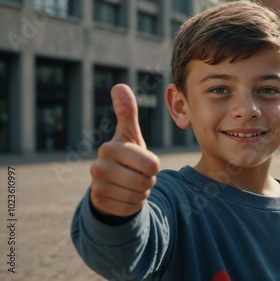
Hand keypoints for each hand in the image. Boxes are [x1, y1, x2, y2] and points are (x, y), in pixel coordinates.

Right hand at [90, 84, 159, 216]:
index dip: (153, 167)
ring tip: (131, 184)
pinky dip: (133, 205)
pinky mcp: (99, 204)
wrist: (111, 184)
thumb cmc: (126, 156)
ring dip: (141, 193)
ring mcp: (96, 187)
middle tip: (138, 175)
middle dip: (148, 181)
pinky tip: (125, 196)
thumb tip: (119, 85)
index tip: (142, 163)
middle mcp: (98, 167)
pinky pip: (129, 209)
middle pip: (145, 182)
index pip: (151, 164)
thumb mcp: (129, 135)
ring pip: (138, 196)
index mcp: (109, 148)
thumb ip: (127, 112)